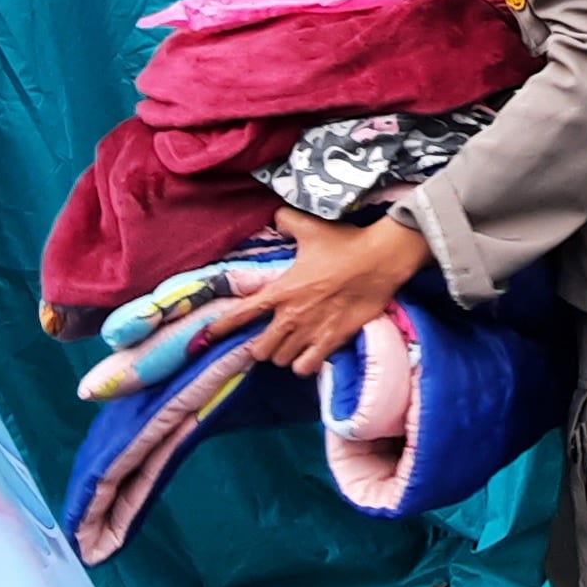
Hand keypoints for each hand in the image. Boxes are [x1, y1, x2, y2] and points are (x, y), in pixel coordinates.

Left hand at [225, 209, 430, 377]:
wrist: (380, 259)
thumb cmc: (345, 243)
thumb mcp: (310, 226)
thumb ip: (285, 221)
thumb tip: (275, 218)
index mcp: (281, 290)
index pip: (241, 314)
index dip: (220, 328)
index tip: (206, 337)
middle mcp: (291, 316)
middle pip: (260, 349)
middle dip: (262, 346)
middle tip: (272, 337)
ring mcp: (311, 332)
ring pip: (282, 360)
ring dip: (284, 355)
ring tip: (291, 345)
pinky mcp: (332, 341)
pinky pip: (306, 368)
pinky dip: (305, 365)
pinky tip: (309, 355)